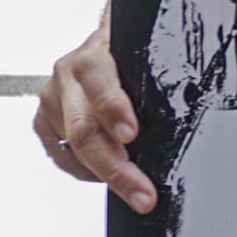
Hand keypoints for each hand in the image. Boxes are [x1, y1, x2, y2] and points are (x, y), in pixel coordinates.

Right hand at [34, 21, 157, 212]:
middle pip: (84, 129)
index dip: (113, 109)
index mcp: (93, 54)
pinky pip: (64, 156)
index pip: (99, 82)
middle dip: (116, 167)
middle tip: (143, 192)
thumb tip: (192, 94)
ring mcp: (53, 100)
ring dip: (107, 176)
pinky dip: (89, 172)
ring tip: (137, 193)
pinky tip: (110, 177)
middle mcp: (66, 76)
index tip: (131, 134)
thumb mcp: (145, 48)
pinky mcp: (45, 121)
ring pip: (74, 148)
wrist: (101, 43)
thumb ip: (157, 67)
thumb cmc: (129, 48)